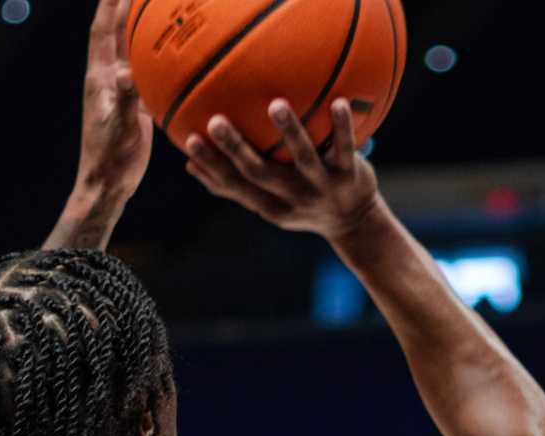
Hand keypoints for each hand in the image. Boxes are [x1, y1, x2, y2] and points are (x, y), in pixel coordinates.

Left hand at [73, 0, 152, 206]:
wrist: (107, 183)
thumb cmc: (111, 157)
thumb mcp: (120, 127)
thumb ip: (123, 98)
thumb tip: (125, 71)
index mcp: (100, 78)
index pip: (102, 32)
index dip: (110, 7)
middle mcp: (107, 78)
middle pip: (111, 33)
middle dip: (119, 8)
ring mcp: (119, 91)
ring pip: (125, 50)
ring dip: (134, 28)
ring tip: (148, 9)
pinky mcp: (131, 104)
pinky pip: (141, 71)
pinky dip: (150, 56)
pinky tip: (165, 52)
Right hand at [186, 100, 381, 240]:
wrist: (356, 224)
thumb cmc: (302, 204)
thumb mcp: (269, 203)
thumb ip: (233, 187)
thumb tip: (188, 164)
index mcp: (271, 205)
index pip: (236, 186)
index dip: (212, 166)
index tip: (189, 139)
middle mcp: (295, 198)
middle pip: (261, 174)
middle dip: (237, 149)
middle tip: (215, 121)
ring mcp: (323, 187)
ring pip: (304, 160)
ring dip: (290, 132)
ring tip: (275, 104)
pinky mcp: (350, 176)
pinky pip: (345, 148)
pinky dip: (342, 127)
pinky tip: (338, 101)